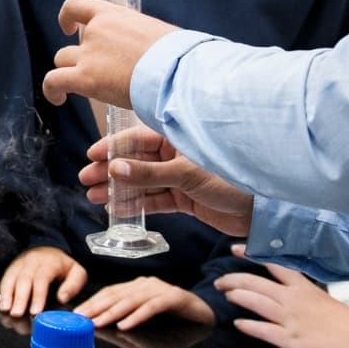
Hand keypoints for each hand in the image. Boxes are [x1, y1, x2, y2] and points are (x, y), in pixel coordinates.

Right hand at [0, 246, 87, 316]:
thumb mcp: (76, 272)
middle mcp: (32, 262)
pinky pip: (5, 280)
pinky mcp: (11, 270)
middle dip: (20, 298)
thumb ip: (73, 285)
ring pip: (11, 279)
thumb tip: (63, 298)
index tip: (35, 311)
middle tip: (17, 314)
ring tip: (6, 311)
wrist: (49, 250)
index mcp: (49, 263)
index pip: (42, 279)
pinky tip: (3, 306)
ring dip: (8, 296)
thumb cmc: (63, 266)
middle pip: (24, 280)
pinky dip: (2, 294)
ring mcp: (19, 265)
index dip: (38, 296)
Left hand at [44, 0, 176, 108]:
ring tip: (71, 89)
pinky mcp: (85, 78)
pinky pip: (54, 81)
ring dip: (67, 74)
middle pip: (72, 42)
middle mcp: (97, 31)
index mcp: (115, 15)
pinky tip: (58, 98)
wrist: (175, 71)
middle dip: (78, 58)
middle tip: (94, 74)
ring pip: (62, 60)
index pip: (78, 5)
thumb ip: (141, 38)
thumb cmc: (176, 55)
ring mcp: (89, 54)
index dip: (67, 16)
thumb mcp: (157, 33)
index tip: (69, 27)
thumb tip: (149, 52)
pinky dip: (51, 90)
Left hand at [73, 276, 215, 330]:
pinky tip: (126, 324)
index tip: (77, 314)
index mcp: (137, 288)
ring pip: (131, 300)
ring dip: (113, 312)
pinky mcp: (174, 297)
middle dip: (97, 307)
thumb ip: (130, 330)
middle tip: (81, 319)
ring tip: (99, 322)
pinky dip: (138, 316)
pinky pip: (152, 306)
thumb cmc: (177, 322)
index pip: (110, 293)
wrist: (208, 315)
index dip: (93, 302)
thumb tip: (108, 332)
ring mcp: (160, 289)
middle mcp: (146, 284)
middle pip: (116, 295)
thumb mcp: (149, 329)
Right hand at [80, 127, 253, 236]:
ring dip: (119, 189)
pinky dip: (136, 205)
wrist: (261, 210)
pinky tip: (117, 208)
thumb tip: (115, 168)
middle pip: (136, 160)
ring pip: (142, 182)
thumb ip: (149, 173)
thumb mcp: (186, 174)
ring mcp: (180, 176)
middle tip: (86, 179)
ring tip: (94, 196)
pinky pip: (154, 199)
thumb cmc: (232, 179)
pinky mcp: (185, 197)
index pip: (138, 139)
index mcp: (179, 138)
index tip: (92, 155)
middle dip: (110, 170)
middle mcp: (177, 155)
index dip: (113, 147)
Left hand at [215, 252, 348, 347]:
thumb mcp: (319, 297)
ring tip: (226, 294)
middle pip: (257, 283)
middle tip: (220, 280)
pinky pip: (265, 330)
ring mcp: (291, 319)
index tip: (235, 249)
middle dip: (234, 280)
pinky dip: (249, 326)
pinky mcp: (291, 339)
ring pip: (257, 303)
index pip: (273, 264)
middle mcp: (293, 299)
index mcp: (302, 286)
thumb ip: (299, 290)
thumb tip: (281, 286)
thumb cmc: (342, 320)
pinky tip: (238, 323)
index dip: (252, 255)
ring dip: (238, 297)